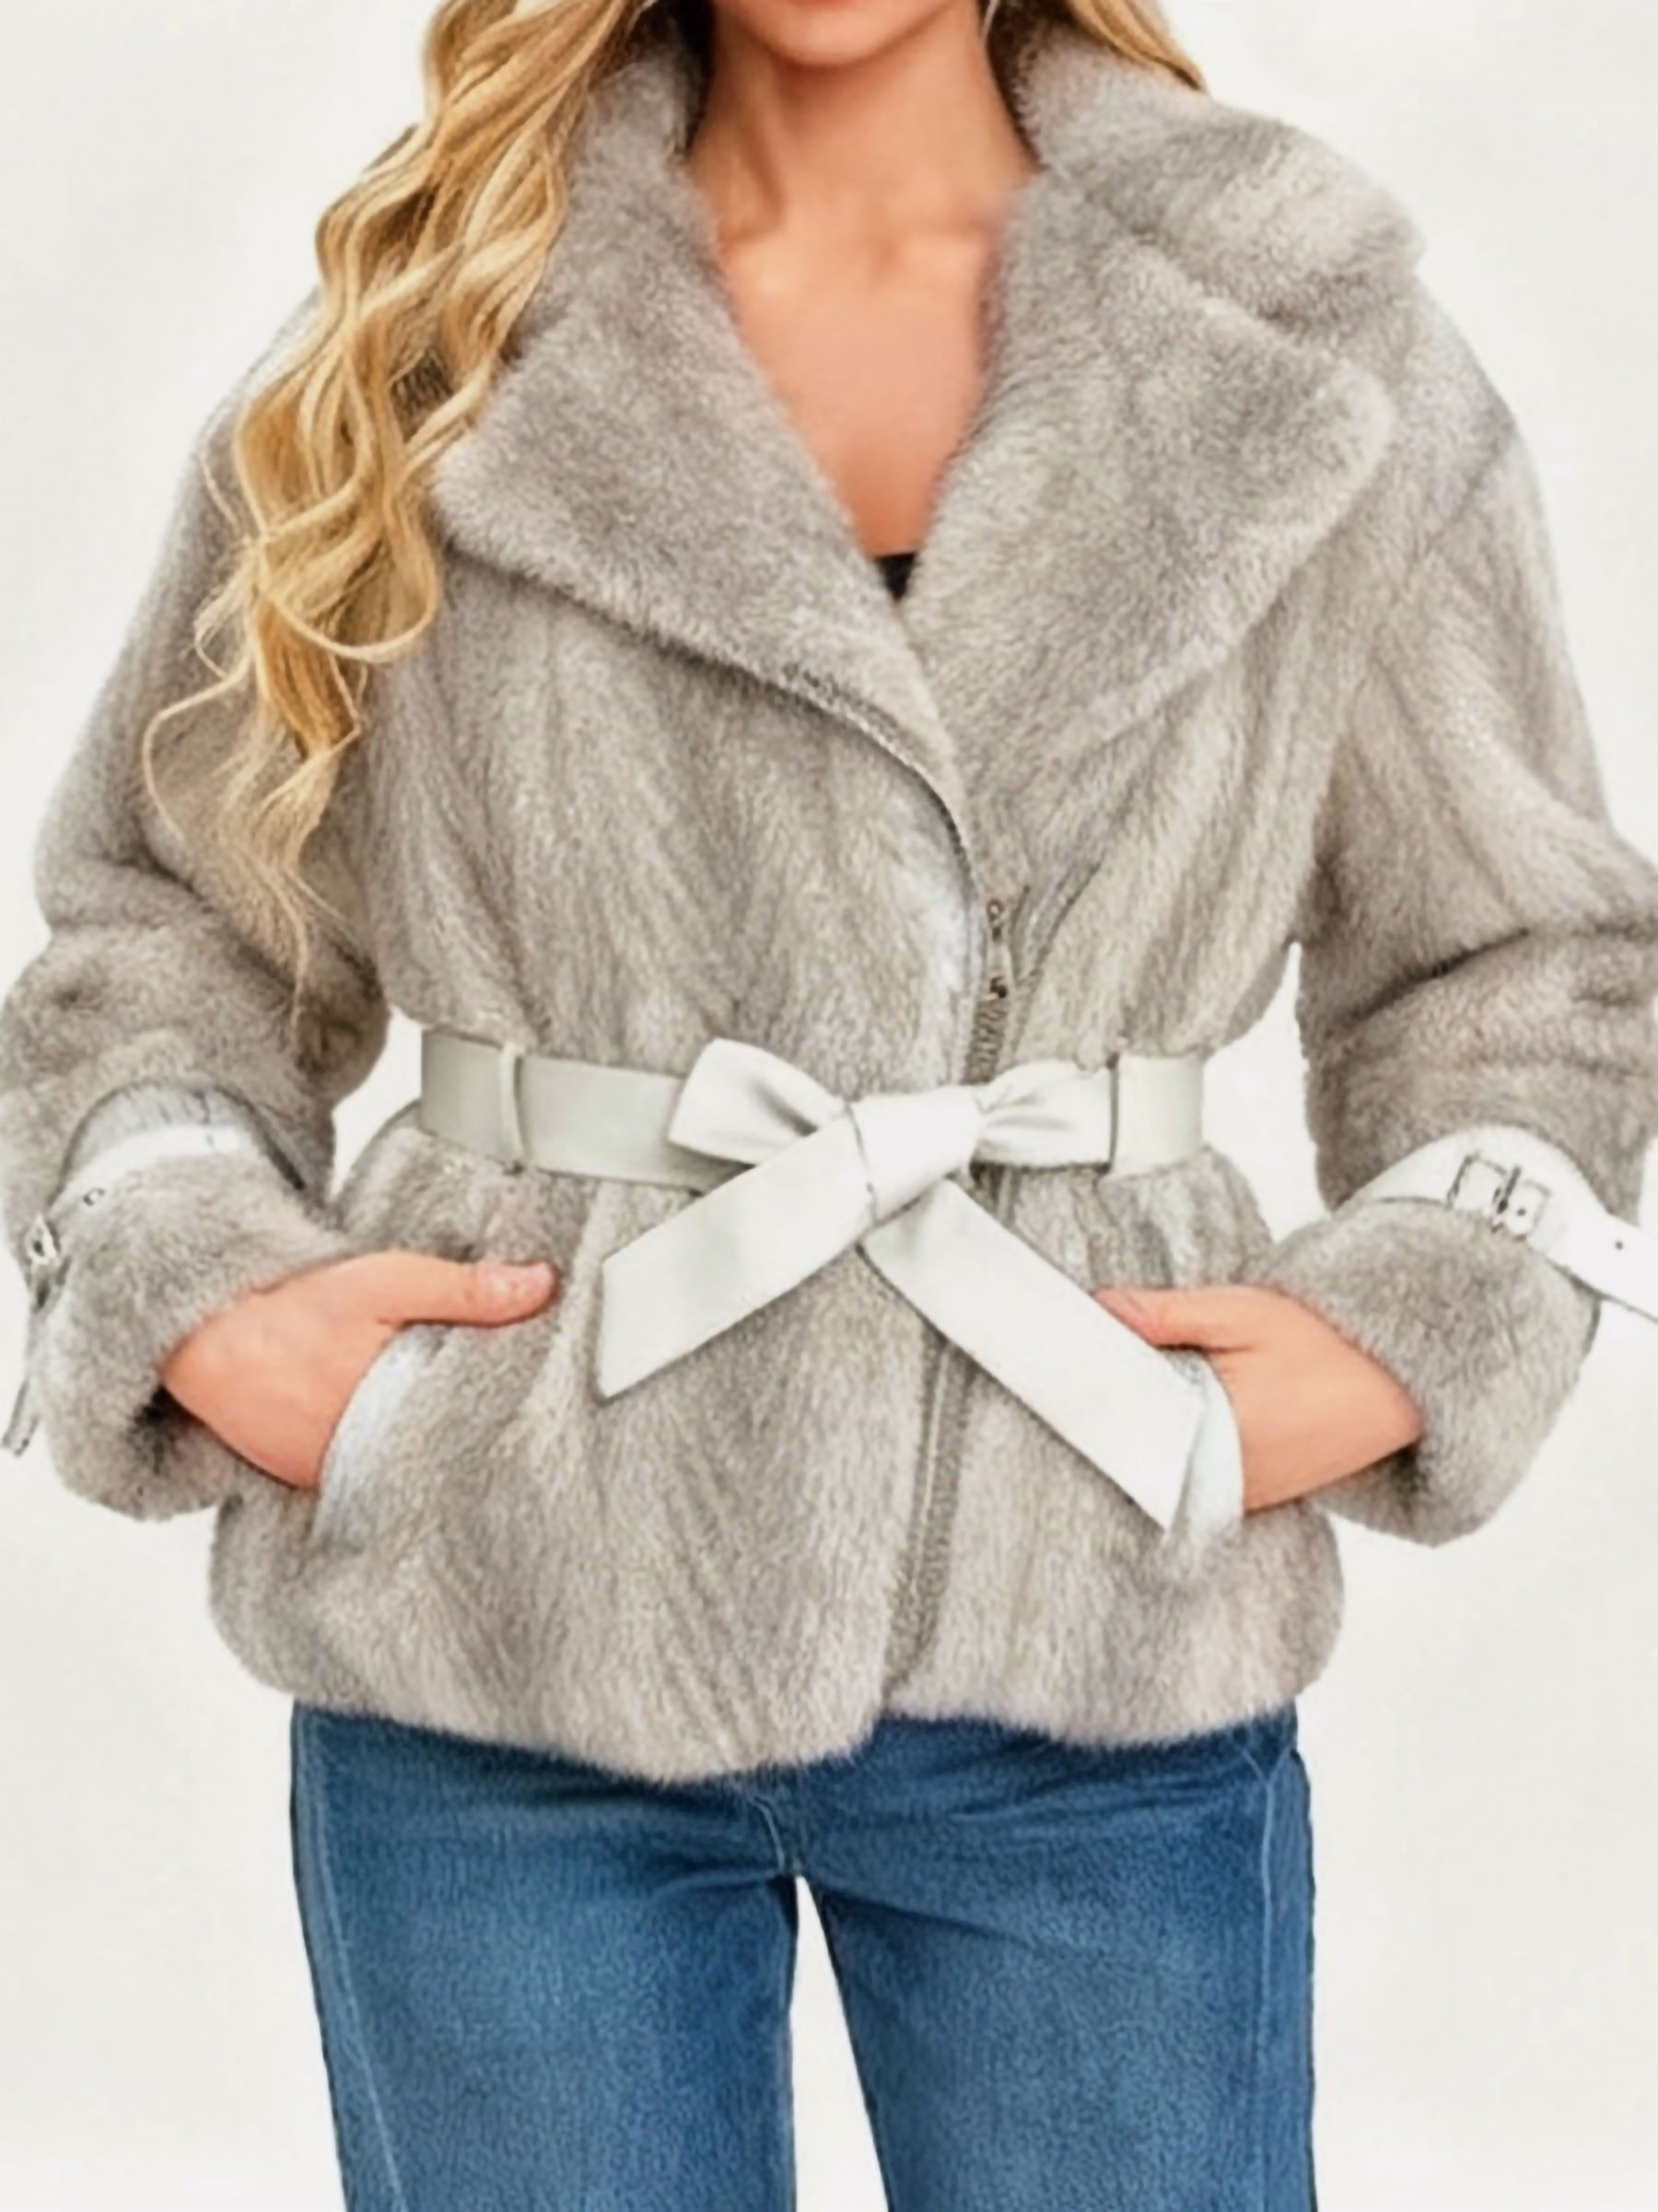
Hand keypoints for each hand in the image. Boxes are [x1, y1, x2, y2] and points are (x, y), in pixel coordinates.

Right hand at [158, 1250, 560, 1492]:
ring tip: (456, 1430)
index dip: (498, 1430)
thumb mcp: (387, 1282)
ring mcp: (327, 1476)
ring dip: (425, 1452)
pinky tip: (402, 1437)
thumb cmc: (291, 1307)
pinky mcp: (305, 1480)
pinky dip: (382, 1458)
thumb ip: (465, 1290)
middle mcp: (355, 1458)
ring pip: (398, 1472)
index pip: (465, 1440)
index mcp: (385, 1412)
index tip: (533, 1422)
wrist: (205, 1332)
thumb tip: (540, 1286)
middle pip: (435, 1461)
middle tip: (503, 1426)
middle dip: (467, 1443)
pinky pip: (360, 1479)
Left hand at [1092, 1282, 1423, 1513]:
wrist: (1392, 1381)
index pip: (1126, 1430)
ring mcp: (1240, 1495)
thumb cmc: (1325, 1345)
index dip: (1093, 1402)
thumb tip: (1099, 1310)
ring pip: (1164, 1473)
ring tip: (1139, 1395)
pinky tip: (1177, 1420)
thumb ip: (1167, 1317)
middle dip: (1115, 1420)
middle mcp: (1225, 1478)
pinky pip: (1195, 1484)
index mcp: (1217, 1432)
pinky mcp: (1253, 1498)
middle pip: (1139, 1455)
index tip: (1069, 1375)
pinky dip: (1179, 1455)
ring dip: (1148, 1439)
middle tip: (1092, 1378)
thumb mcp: (1241, 1314)